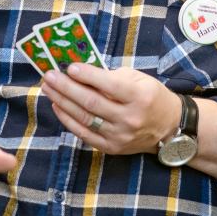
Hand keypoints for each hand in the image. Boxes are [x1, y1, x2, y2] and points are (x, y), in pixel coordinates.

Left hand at [41, 64, 179, 155]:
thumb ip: (111, 76)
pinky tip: (57, 106)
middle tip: (49, 76)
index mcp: (139, 97)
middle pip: (91, 102)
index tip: (70, 67)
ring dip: (62, 102)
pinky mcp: (111, 148)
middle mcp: (129, 118)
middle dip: (66, 87)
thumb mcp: (138, 79)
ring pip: (84, 118)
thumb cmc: (151, 96)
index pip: (109, 85)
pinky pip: (84, 134)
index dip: (88, 76)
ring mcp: (119, 136)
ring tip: (48, 88)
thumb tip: (81, 72)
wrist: (168, 128)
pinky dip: (67, 120)